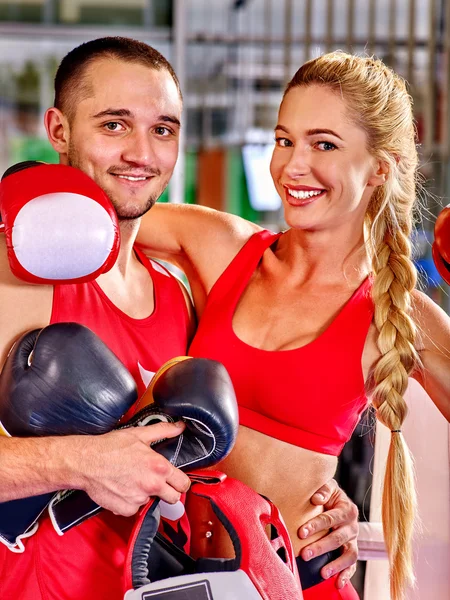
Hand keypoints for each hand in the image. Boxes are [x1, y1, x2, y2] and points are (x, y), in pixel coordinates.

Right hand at [69, 421, 190, 516]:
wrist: (86, 462)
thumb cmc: (110, 447)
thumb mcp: (139, 434)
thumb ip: (163, 430)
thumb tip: (180, 426)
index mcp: (159, 467)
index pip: (183, 484)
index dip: (181, 482)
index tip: (176, 481)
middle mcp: (152, 485)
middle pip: (173, 498)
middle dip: (169, 492)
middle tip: (158, 483)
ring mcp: (139, 499)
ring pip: (151, 501)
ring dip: (146, 494)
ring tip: (132, 480)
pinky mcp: (126, 509)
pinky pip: (135, 508)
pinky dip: (130, 502)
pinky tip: (123, 488)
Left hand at [298, 479, 358, 588]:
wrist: (338, 501)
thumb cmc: (329, 495)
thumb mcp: (328, 487)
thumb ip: (324, 489)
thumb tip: (315, 498)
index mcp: (347, 509)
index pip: (330, 518)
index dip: (316, 525)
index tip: (301, 532)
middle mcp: (353, 526)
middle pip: (338, 538)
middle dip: (321, 547)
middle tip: (305, 554)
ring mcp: (354, 541)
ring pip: (348, 555)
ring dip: (335, 565)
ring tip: (322, 573)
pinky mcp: (352, 552)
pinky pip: (352, 566)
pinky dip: (346, 575)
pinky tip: (337, 583)